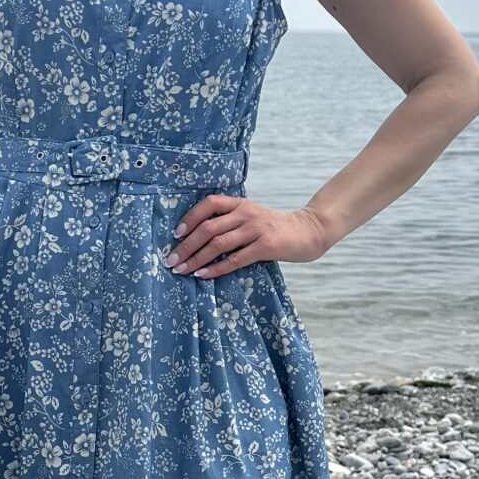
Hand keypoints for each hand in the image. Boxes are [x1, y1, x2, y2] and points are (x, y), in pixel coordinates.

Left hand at [163, 197, 330, 278]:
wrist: (308, 231)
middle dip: (186, 245)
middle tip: (171, 259)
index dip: (189, 218)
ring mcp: (256, 229)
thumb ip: (230, 220)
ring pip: (218, 244)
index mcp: (240, 204)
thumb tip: (197, 236)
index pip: (208, 204)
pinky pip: (234, 259)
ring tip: (182, 269)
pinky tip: (203, 275)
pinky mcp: (265, 246)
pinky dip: (216, 268)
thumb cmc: (274, 227)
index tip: (175, 234)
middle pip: (208, 227)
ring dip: (196, 258)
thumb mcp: (251, 216)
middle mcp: (246, 213)